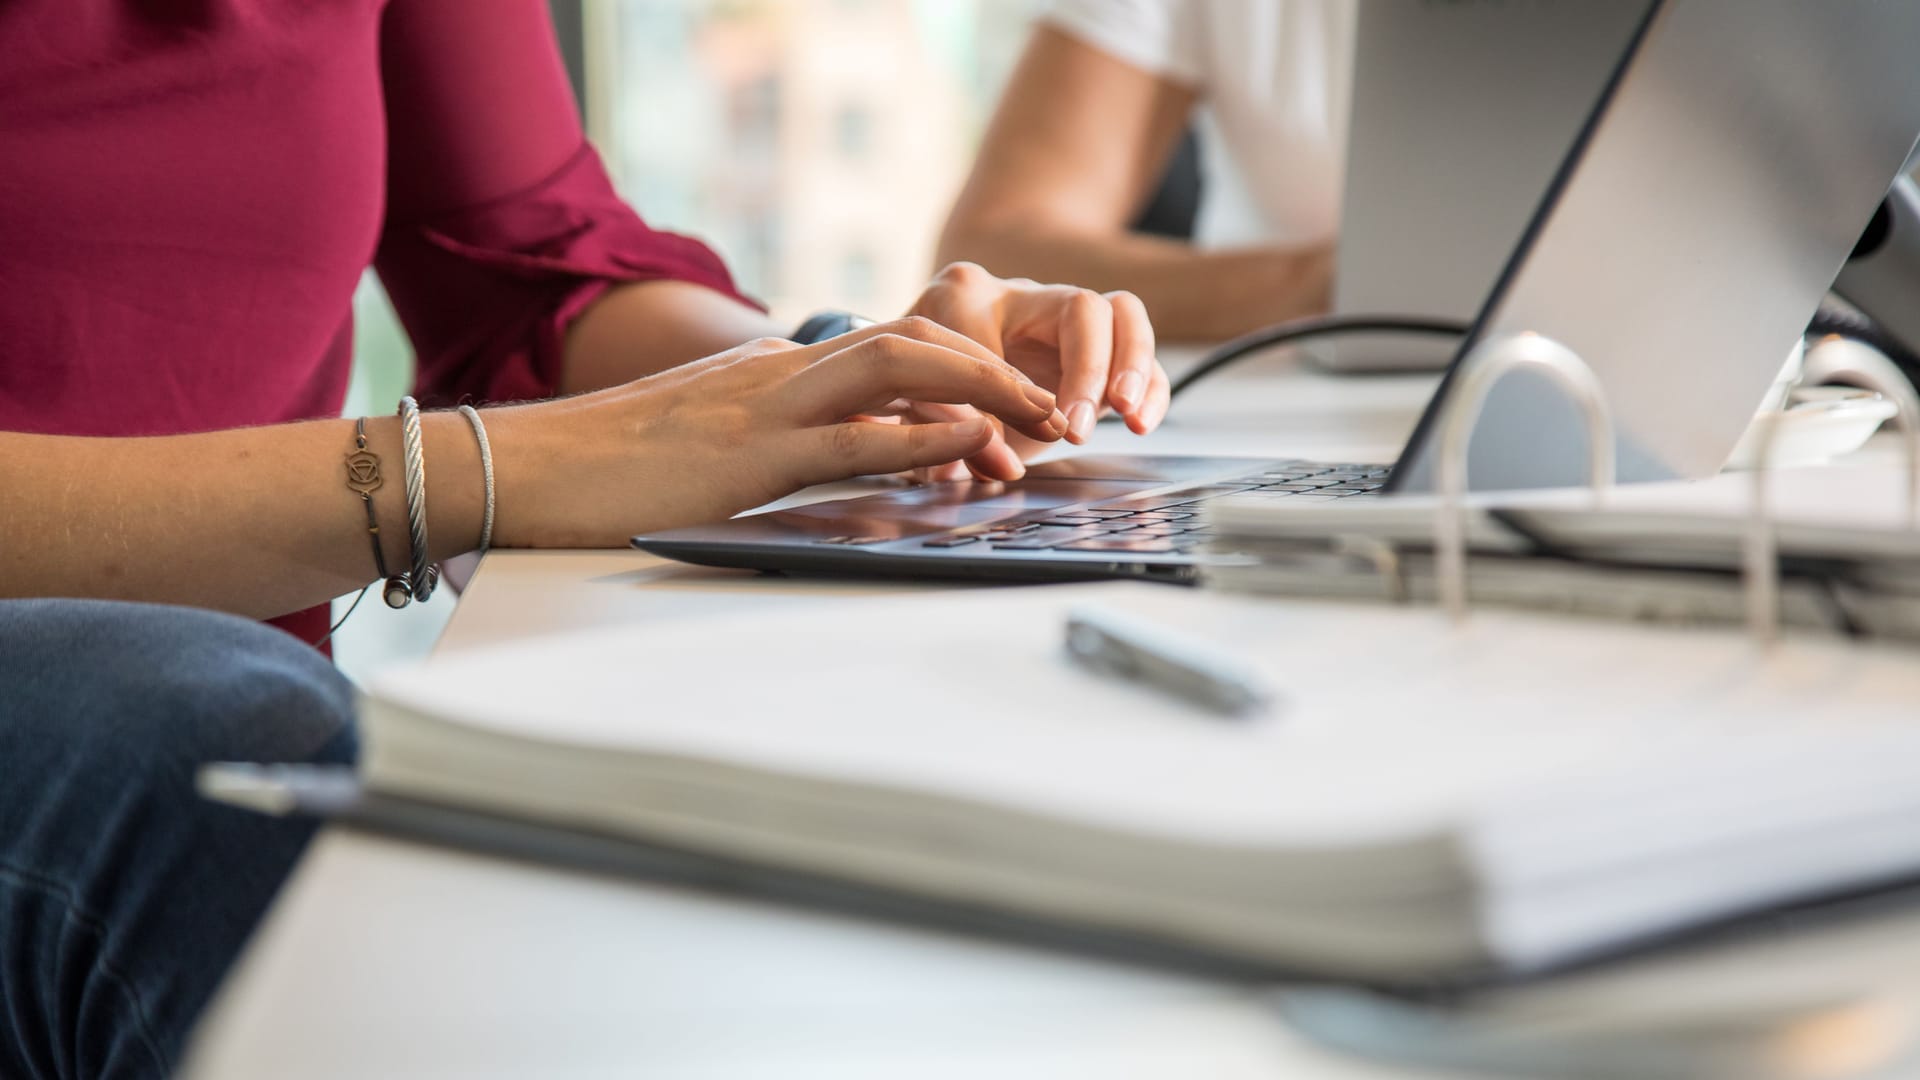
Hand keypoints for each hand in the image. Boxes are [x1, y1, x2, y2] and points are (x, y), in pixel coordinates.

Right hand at [483, 318, 1068, 547]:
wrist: (524, 469)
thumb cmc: (609, 468)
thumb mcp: (707, 443)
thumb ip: (771, 436)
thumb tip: (827, 450)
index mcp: (774, 371)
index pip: (892, 346)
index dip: (964, 366)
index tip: (1013, 402)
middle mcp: (781, 372)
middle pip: (913, 338)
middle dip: (994, 366)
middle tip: (1052, 408)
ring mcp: (766, 406)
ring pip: (898, 366)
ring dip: (981, 388)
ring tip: (1039, 420)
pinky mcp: (749, 455)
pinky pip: (853, 436)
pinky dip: (920, 436)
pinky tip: (972, 444)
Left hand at [899, 262, 1169, 481]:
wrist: (926, 370)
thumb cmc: (918, 383)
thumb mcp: (913, 405)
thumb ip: (938, 432)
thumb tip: (970, 469)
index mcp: (964, 296)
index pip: (996, 329)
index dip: (1009, 389)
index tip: (1013, 437)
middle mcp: (1021, 297)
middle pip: (1080, 307)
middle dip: (1086, 369)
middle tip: (1076, 427)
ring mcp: (1064, 317)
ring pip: (1121, 314)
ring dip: (1131, 366)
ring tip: (1126, 413)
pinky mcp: (1097, 347)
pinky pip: (1138, 353)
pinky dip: (1150, 386)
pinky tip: (1140, 422)